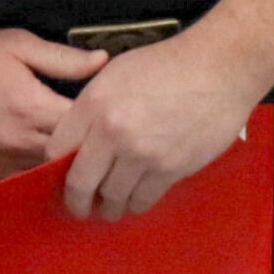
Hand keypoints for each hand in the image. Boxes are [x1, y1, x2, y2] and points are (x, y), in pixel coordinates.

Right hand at [0, 26, 109, 179]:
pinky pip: (24, 182)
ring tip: (89, 159)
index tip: (116, 118)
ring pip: (48, 175)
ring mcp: (1, 160)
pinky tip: (53, 168)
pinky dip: (40, 176)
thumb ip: (62, 59)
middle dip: (91, 151)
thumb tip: (104, 62)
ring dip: (67, 168)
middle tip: (110, 143)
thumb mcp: (17, 44)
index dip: (103, 125)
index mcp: (31, 106)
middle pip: (70, 157)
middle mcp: (19, 140)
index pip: (83, 127)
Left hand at [47, 22, 270, 219]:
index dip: (55, 169)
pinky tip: (135, 199)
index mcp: (94, 104)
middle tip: (79, 208)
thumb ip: (91, 108)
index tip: (60, 178)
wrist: (218, 68)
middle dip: (76, 202)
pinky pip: (144, 199)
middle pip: (80, 183)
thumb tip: (78, 141)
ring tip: (109, 207)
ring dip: (109, 206)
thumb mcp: (114, 74)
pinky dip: (136, 203)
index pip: (57, 150)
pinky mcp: (170, 169)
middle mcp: (113, 132)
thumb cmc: (166, 64)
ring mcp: (142, 154)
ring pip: (113, 198)